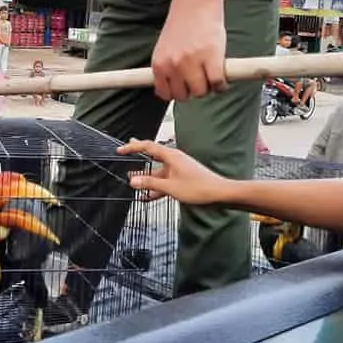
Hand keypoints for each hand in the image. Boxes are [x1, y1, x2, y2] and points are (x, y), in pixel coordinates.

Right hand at [118, 139, 232, 203]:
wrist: (221, 194)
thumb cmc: (200, 188)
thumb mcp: (171, 187)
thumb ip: (150, 184)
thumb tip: (133, 181)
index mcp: (171, 156)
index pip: (148, 146)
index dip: (133, 147)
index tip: (121, 149)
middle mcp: (175, 160)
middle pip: (152, 155)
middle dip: (139, 155)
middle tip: (127, 150)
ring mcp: (179, 169)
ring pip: (158, 171)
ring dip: (146, 177)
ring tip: (132, 180)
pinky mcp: (183, 179)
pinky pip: (165, 181)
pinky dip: (156, 187)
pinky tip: (148, 195)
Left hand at [151, 3, 225, 101]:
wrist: (195, 3)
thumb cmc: (182, 24)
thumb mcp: (165, 49)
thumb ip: (167, 67)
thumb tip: (169, 90)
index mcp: (159, 64)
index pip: (164, 93)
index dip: (176, 92)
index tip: (183, 88)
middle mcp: (172, 65)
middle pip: (183, 96)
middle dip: (192, 89)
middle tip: (200, 78)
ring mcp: (192, 62)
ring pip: (201, 91)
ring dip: (208, 87)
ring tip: (210, 75)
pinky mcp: (211, 58)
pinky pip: (217, 83)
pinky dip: (222, 84)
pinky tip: (222, 76)